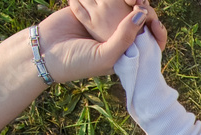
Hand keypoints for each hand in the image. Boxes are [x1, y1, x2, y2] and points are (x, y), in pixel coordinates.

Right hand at [35, 5, 151, 81]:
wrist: (44, 52)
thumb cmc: (77, 62)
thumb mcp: (106, 56)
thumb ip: (125, 37)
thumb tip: (142, 13)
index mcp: (127, 52)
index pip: (150, 41)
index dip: (156, 31)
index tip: (155, 22)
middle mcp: (118, 36)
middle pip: (139, 19)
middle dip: (144, 10)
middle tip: (141, 3)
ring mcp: (105, 22)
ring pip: (124, 6)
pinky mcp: (91, 9)